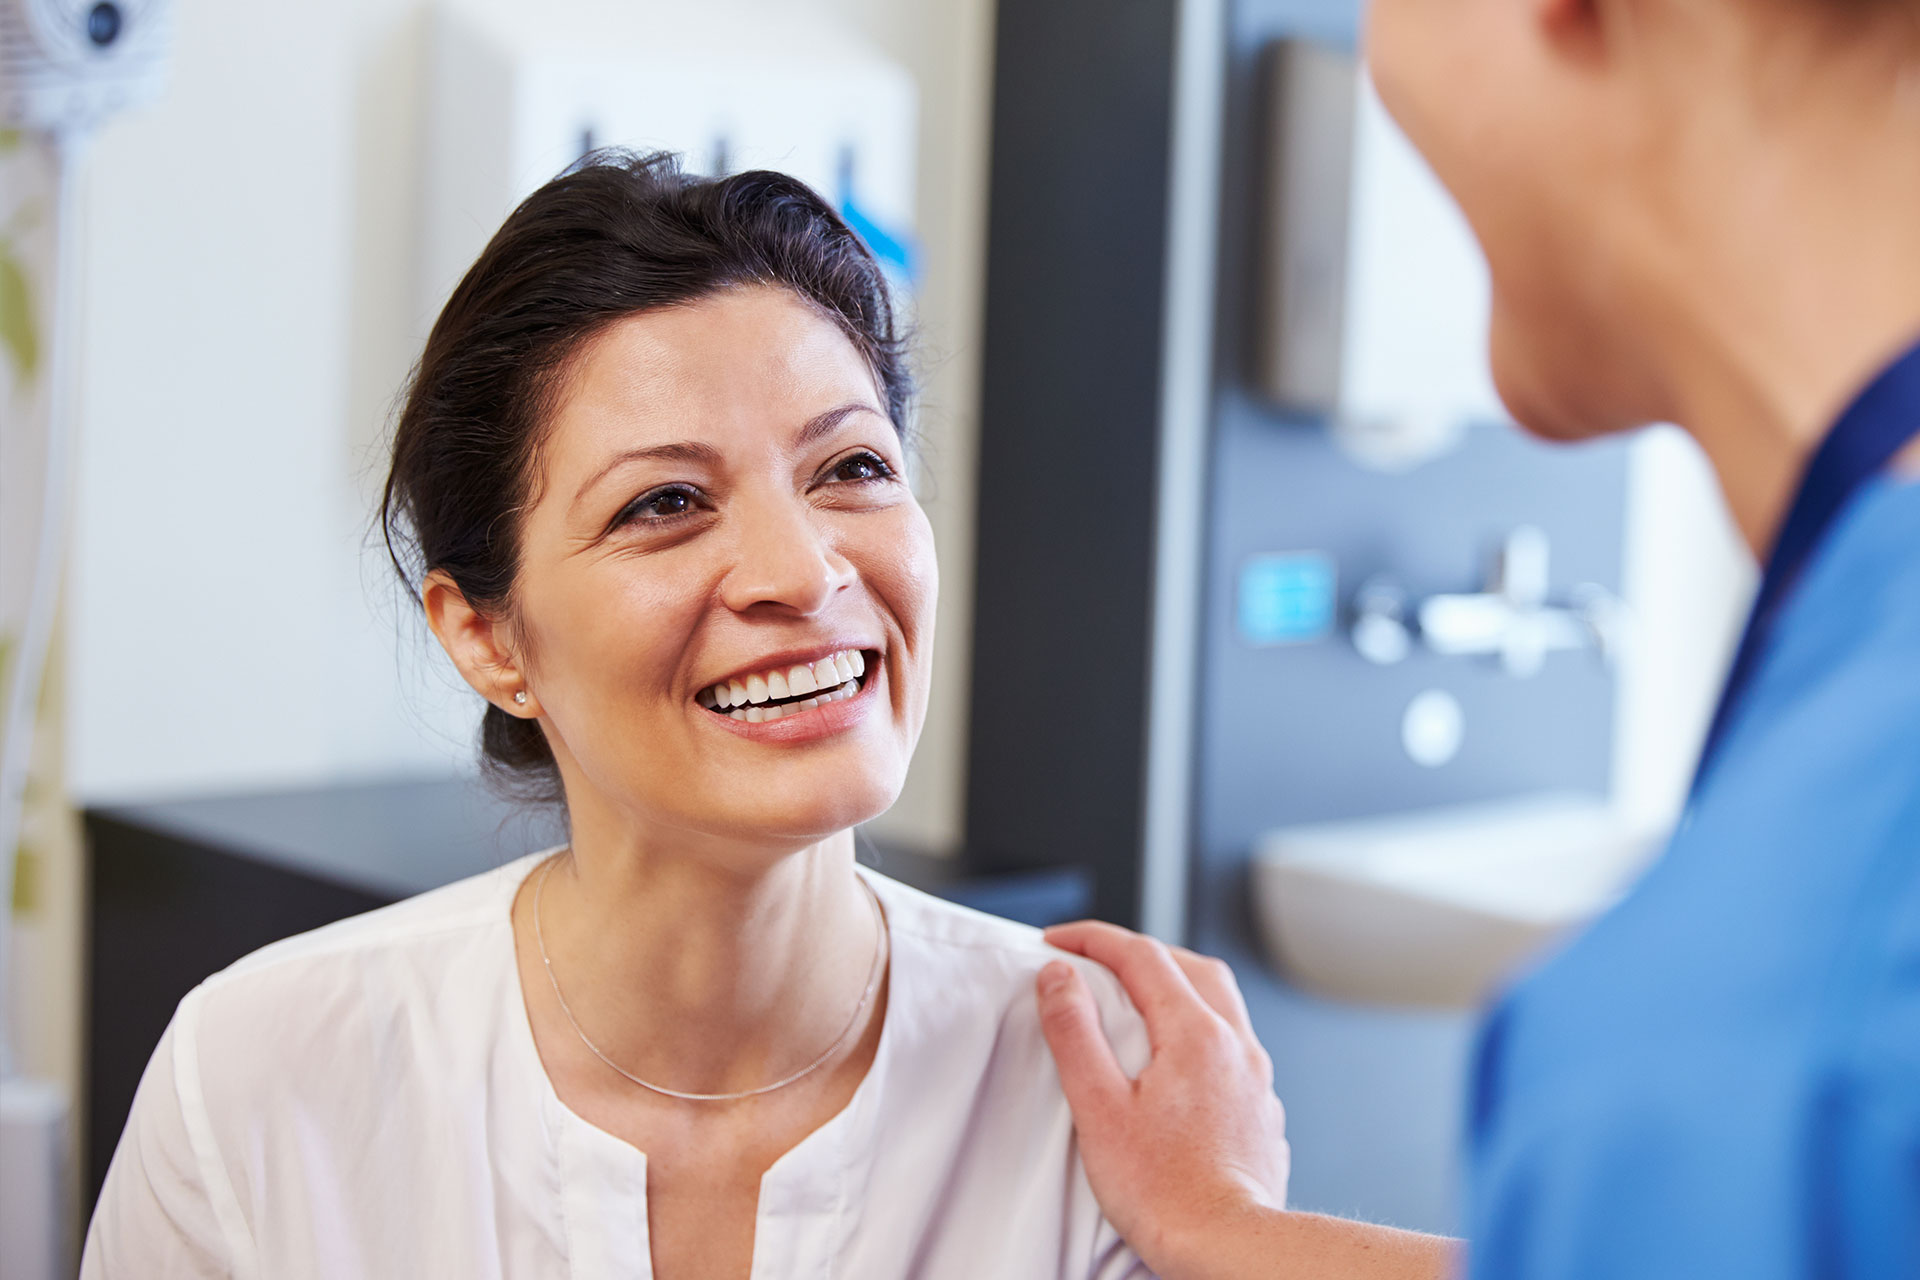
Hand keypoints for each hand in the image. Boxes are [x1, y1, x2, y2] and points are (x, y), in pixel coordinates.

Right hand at [1037, 921, 1290, 1276]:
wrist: (1229, 1247)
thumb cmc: (1164, 1192)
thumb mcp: (1099, 1107)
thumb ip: (1076, 1033)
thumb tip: (1059, 977)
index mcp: (1195, 1034)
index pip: (1142, 956)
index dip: (1093, 939)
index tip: (1057, 941)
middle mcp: (1235, 1045)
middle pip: (1191, 965)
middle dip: (1141, 952)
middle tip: (1097, 960)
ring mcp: (1255, 1078)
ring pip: (1220, 1002)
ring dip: (1177, 985)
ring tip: (1137, 1000)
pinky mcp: (1261, 1110)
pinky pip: (1233, 1044)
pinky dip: (1199, 1028)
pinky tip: (1177, 1059)